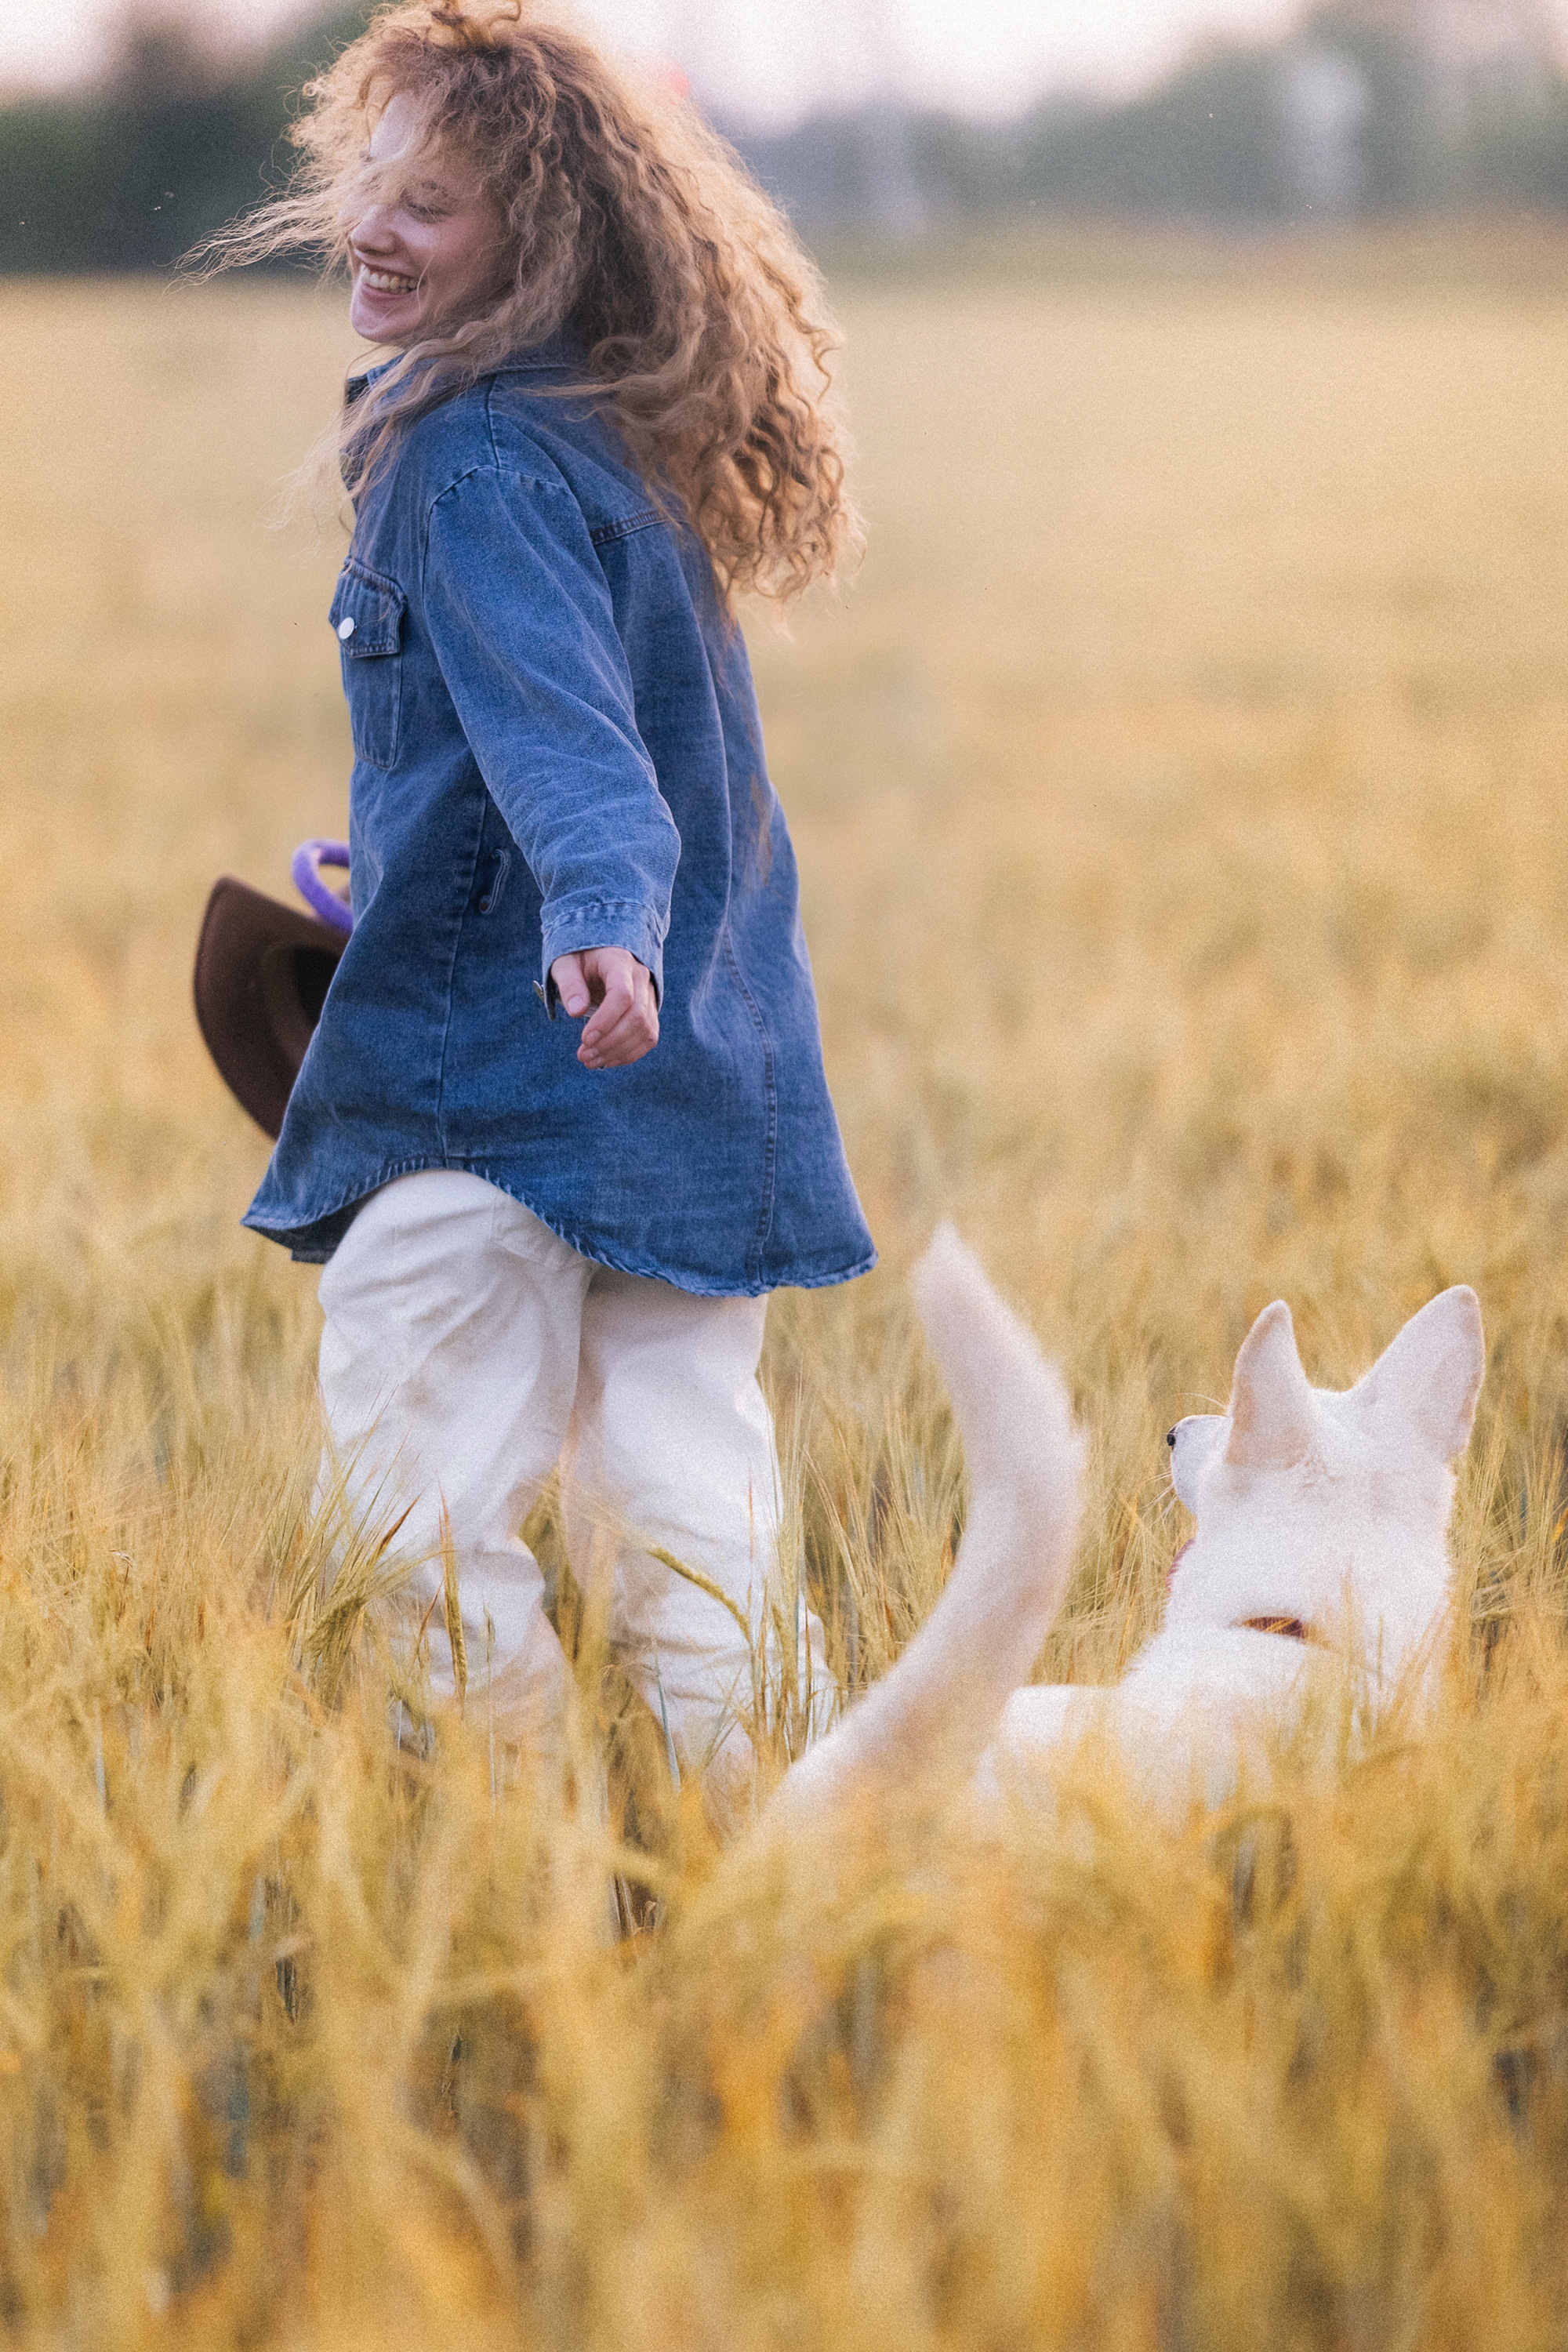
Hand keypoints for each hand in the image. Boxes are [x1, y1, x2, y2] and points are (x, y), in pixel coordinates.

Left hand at [549, 946, 658, 1069]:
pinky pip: (648, 1037)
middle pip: (637, 1016)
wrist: (598, 954)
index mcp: (619, 961)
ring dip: (619, 1052)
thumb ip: (569, 984)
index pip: (622, 994)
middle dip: (610, 1042)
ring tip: (591, 1061)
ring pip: (646, 1030)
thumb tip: (576, 1012)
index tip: (584, 1039)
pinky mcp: (650, 1011)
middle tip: (583, 1056)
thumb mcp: (565, 965)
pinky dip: (629, 1053)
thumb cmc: (579, 959)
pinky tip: (607, 1060)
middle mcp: (641, 977)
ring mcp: (649, 995)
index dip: (605, 1021)